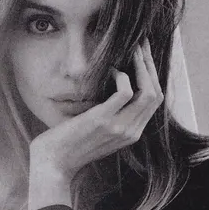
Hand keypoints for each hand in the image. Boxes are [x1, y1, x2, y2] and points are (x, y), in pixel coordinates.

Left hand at [27, 41, 163, 209]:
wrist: (52, 164)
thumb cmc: (69, 144)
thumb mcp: (98, 131)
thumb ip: (112, 115)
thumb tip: (115, 89)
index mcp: (132, 133)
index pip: (155, 101)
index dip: (152, 75)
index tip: (144, 56)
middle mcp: (130, 132)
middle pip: (156, 93)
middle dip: (150, 66)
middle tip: (141, 45)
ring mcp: (118, 127)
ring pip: (148, 91)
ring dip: (142, 66)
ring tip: (132, 50)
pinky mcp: (103, 120)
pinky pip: (126, 91)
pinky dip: (122, 75)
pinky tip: (110, 68)